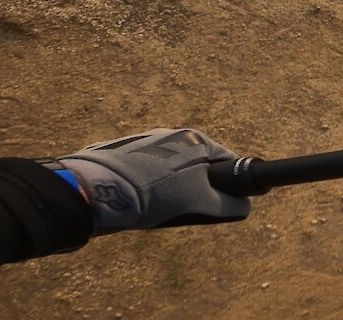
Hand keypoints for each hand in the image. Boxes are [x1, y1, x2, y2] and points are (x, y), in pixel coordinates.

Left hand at [59, 128, 250, 233]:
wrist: (97, 189)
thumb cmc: (155, 194)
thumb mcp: (200, 203)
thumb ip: (228, 205)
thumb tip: (245, 207)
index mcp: (196, 139)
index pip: (227, 160)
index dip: (230, 184)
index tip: (224, 203)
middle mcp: (172, 133)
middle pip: (197, 164)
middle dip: (196, 187)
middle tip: (186, 209)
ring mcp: (144, 139)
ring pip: (169, 167)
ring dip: (169, 186)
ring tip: (156, 208)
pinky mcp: (119, 150)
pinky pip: (143, 169)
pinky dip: (145, 184)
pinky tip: (136, 201)